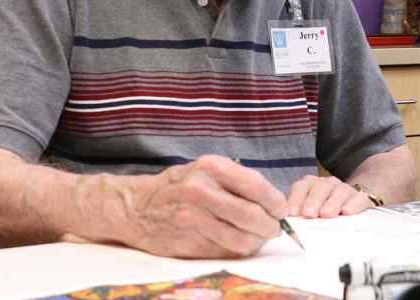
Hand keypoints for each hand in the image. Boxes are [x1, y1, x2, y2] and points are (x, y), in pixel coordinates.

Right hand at [116, 155, 287, 258]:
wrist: (137, 207)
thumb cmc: (179, 184)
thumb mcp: (206, 169)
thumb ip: (236, 180)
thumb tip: (272, 201)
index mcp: (210, 167)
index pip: (254, 185)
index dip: (274, 201)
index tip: (282, 209)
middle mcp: (201, 191)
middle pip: (251, 215)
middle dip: (270, 225)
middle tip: (274, 228)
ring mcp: (193, 219)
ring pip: (240, 239)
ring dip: (256, 241)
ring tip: (258, 237)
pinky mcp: (187, 243)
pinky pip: (224, 252)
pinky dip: (237, 250)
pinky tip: (238, 242)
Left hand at [287, 175, 372, 218]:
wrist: (353, 200)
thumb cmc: (326, 210)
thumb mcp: (311, 211)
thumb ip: (300, 215)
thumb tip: (287, 226)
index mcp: (311, 185)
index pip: (301, 187)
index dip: (296, 199)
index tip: (293, 214)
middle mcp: (327, 184)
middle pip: (319, 188)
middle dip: (313, 201)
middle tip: (308, 215)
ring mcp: (344, 189)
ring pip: (338, 191)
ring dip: (332, 202)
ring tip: (326, 215)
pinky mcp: (360, 196)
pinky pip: (358, 197)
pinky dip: (352, 204)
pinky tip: (348, 212)